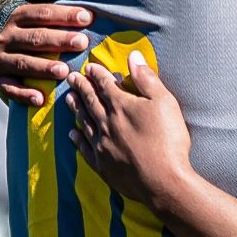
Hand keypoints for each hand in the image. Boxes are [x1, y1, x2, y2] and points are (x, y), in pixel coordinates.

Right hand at [0, 0, 94, 105]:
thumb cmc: (19, 21)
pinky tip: (40, 99)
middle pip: (36, 37)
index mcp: (15, 15)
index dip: (65, 14)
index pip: (42, 13)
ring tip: (64, 71)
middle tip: (82, 43)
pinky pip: (9, 88)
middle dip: (60, 40)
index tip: (87, 17)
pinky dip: (23, 94)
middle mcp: (5, 36)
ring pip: (23, 63)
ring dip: (44, 68)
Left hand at [65, 51, 192, 206]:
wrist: (163, 181)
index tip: (88, 67)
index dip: (96, 74)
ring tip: (69, 99)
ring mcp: (102, 145)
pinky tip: (72, 134)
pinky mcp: (103, 165)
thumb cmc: (168, 139)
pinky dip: (77, 139)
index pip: (104, 85)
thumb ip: (146, 78)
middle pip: (90, 101)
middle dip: (81, 88)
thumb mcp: (164, 102)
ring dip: (76, 109)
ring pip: (84, 122)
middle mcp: (106, 123)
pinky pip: (85, 149)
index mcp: (121, 106)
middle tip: (71, 78)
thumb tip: (133, 56)